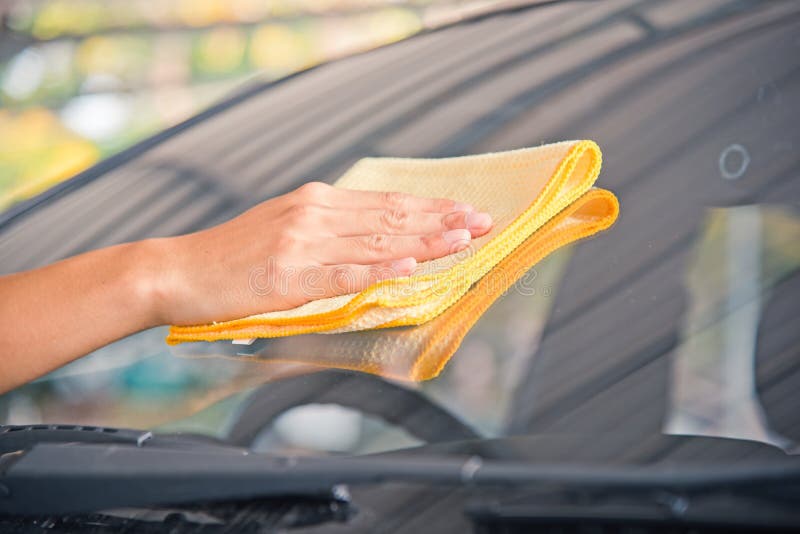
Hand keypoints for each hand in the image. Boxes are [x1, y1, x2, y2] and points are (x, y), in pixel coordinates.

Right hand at [154, 182, 492, 325]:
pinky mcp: (287, 276)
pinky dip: (377, 269)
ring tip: (464, 240)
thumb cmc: (232, 256)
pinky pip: (341, 273)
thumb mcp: (283, 228)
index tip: (466, 210)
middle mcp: (313, 214)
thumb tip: (373, 238)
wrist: (178, 271)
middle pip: (390, 217)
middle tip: (484, 222)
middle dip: (441, 221)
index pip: (385, 203)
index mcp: (315, 202)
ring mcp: (301, 244)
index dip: (430, 207)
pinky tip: (408, 265)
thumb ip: (327, 230)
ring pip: (375, 241)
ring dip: (424, 242)